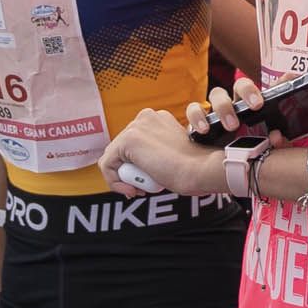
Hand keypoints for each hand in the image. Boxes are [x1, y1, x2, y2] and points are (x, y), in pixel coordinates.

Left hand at [111, 104, 225, 199]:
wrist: (200, 169)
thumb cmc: (194, 168)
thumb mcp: (172, 155)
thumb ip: (155, 153)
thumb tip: (141, 165)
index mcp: (158, 119)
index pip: (134, 144)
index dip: (136, 165)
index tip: (147, 181)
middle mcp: (146, 117)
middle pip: (121, 150)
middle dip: (128, 172)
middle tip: (141, 189)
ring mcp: (136, 126)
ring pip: (113, 158)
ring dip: (123, 178)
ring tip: (140, 189)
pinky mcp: (127, 140)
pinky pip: (107, 165)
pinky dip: (114, 182)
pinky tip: (131, 190)